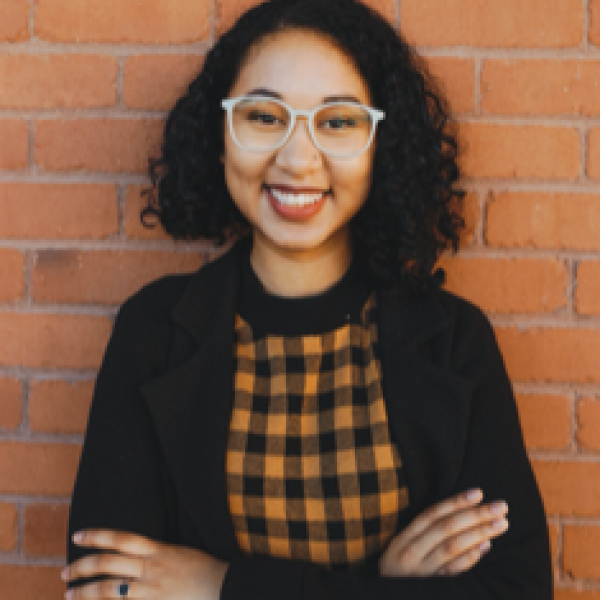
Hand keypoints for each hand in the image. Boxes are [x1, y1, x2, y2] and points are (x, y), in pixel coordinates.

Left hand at [62, 529, 228, 598]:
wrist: (226, 587)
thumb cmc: (204, 570)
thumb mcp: (180, 553)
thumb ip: (156, 553)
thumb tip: (131, 556)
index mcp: (159, 549)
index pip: (122, 538)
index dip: (97, 535)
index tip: (77, 536)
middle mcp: (152, 567)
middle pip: (109, 563)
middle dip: (82, 567)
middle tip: (65, 573)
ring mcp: (152, 590)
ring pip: (110, 589)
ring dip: (86, 592)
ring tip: (70, 595)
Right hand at [379, 488, 508, 576]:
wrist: (384, 597)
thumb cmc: (399, 568)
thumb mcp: (402, 546)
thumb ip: (425, 530)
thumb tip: (464, 512)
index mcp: (404, 537)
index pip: (432, 513)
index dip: (456, 501)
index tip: (479, 492)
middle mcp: (411, 552)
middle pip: (446, 528)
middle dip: (476, 515)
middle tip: (500, 506)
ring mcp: (422, 571)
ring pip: (452, 547)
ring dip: (479, 533)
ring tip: (501, 523)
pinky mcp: (431, 587)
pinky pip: (453, 571)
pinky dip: (470, 558)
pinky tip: (486, 546)